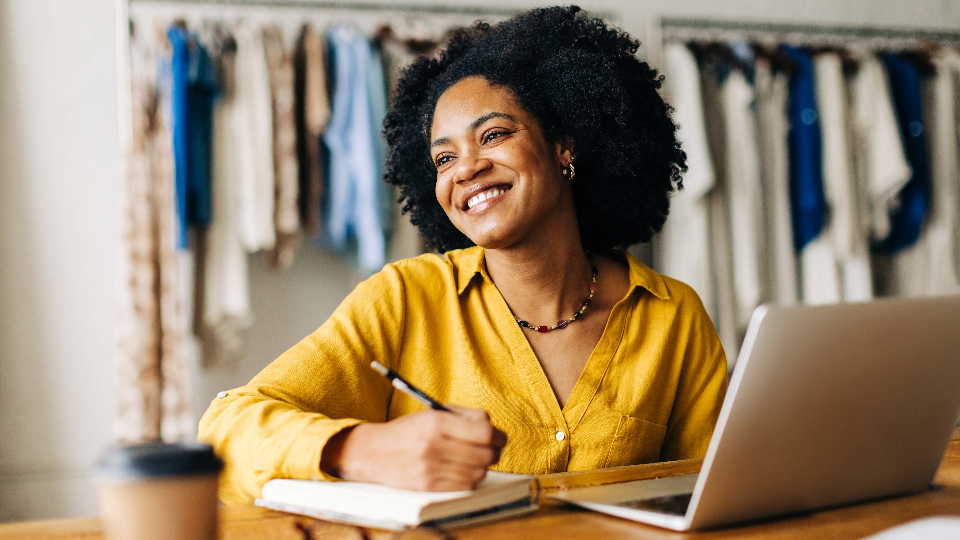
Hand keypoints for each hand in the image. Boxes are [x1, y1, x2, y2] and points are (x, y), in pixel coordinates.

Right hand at [322, 406, 506, 490]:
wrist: (374, 452)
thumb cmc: (408, 431)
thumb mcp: (432, 413)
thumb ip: (464, 417)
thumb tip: (492, 428)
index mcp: (436, 422)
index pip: (484, 432)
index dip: (498, 436)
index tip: (499, 437)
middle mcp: (434, 445)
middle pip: (485, 454)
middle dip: (493, 452)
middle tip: (490, 450)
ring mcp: (431, 468)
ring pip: (478, 473)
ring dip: (481, 467)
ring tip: (472, 460)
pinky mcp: (428, 486)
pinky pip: (464, 486)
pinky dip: (469, 480)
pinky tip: (461, 471)